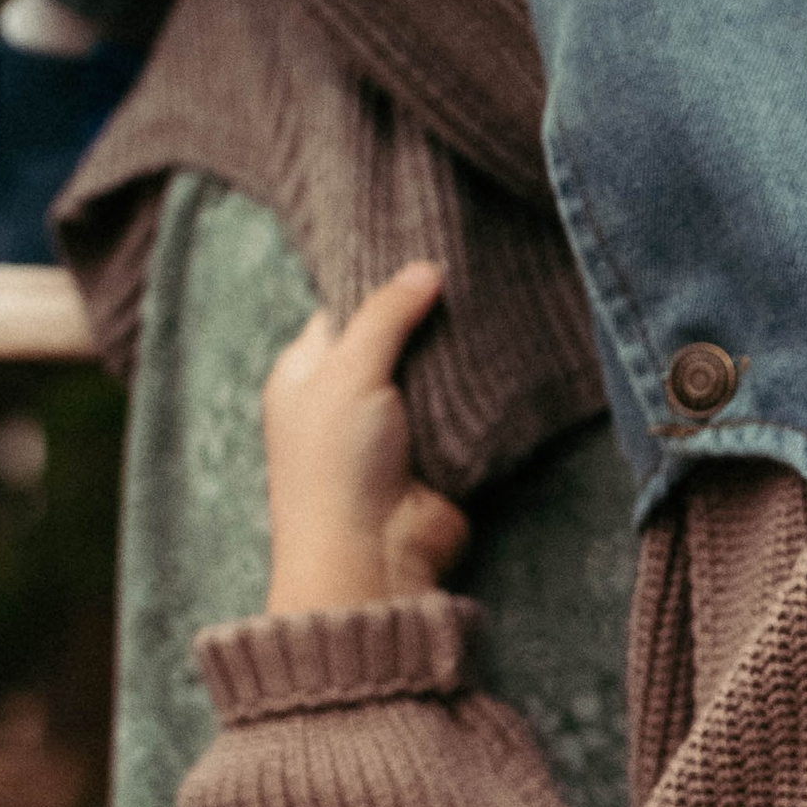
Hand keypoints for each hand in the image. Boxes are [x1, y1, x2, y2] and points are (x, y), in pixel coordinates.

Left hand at [262, 264, 470, 614]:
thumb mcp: (349, 371)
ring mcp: (391, 430)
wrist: (371, 555)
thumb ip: (386, 315)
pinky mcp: (434, 457)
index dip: (378, 283)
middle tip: (469, 272)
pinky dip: (477, 395)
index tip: (423, 250)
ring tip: (493, 307)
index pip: (342, 311)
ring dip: (456, 355)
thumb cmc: (336, 465)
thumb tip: (425, 269)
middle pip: (392, 340)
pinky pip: (460, 413)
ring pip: (430, 375)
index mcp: (305, 373)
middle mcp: (345, 398)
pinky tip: (502, 360)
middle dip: (427, 316)